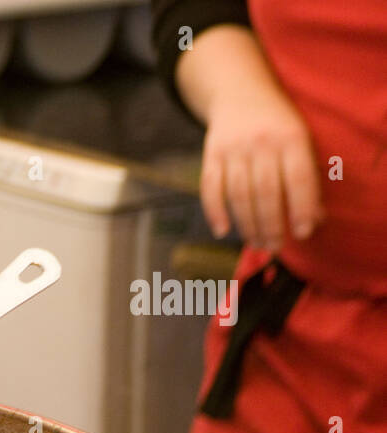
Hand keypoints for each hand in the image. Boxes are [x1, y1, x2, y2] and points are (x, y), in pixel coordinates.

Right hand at [200, 83, 322, 249]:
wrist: (240, 92)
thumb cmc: (277, 125)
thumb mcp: (300, 141)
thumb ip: (307, 177)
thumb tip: (315, 219)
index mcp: (291, 137)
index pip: (298, 178)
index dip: (301, 208)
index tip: (302, 233)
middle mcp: (261, 142)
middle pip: (266, 191)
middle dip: (271, 224)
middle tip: (275, 247)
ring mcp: (233, 148)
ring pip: (239, 194)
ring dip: (247, 224)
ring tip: (256, 243)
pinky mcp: (210, 153)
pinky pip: (210, 187)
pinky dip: (215, 211)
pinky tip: (223, 230)